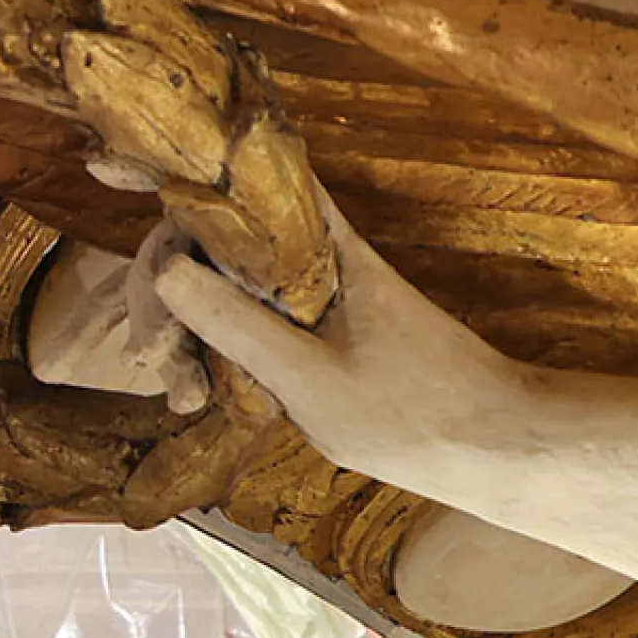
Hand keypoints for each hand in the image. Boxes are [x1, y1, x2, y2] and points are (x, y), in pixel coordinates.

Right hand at [148, 203, 523, 474]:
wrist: (498, 444)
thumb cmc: (413, 412)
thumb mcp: (310, 377)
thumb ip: (236, 323)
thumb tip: (163, 268)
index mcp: (318, 245)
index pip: (227, 193)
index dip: (174, 208)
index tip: (139, 246)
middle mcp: (312, 255)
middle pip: (211, 241)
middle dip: (167, 292)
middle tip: (158, 364)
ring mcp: (314, 292)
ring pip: (224, 283)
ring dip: (189, 329)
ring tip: (188, 395)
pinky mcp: (319, 327)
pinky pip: (250, 318)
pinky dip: (221, 349)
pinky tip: (208, 396)